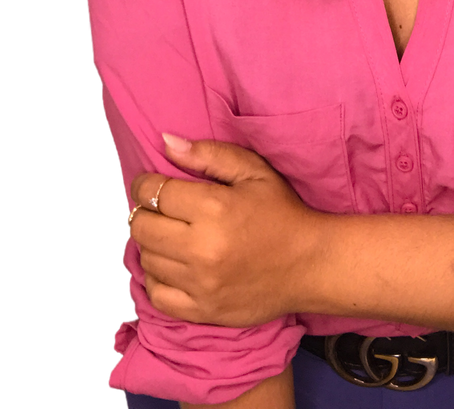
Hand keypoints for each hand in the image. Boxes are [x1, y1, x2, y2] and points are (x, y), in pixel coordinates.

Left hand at [126, 135, 319, 327]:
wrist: (311, 264)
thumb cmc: (281, 211)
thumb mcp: (254, 171)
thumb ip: (209, 154)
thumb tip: (167, 143)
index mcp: (214, 208)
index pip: (154, 193)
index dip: (145, 184)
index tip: (151, 183)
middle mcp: (201, 248)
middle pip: (142, 227)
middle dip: (143, 212)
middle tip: (158, 208)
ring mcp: (200, 283)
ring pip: (147, 259)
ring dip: (152, 243)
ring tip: (170, 234)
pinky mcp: (202, 310)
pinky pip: (157, 295)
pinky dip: (156, 278)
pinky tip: (171, 265)